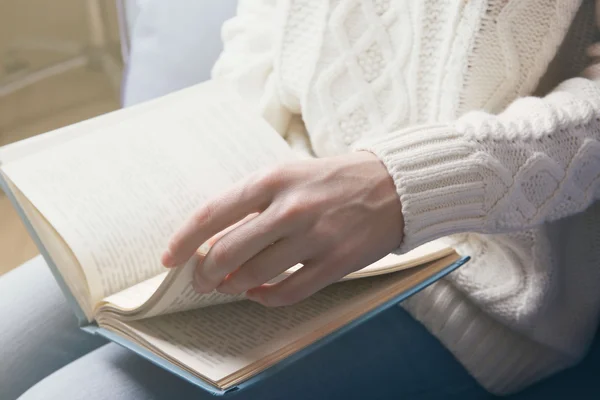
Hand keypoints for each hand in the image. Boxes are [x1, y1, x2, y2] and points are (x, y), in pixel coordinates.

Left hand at [161, 151, 403, 306]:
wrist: (394, 186)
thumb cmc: (333, 180)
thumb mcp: (289, 174)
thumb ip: (252, 203)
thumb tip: (214, 239)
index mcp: (273, 179)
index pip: (212, 214)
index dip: (184, 240)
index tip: (168, 258)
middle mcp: (290, 208)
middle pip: (227, 252)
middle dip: (205, 273)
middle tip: (201, 280)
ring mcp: (315, 237)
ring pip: (254, 276)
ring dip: (233, 286)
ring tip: (230, 285)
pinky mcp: (336, 263)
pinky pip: (288, 292)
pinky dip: (265, 298)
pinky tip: (258, 293)